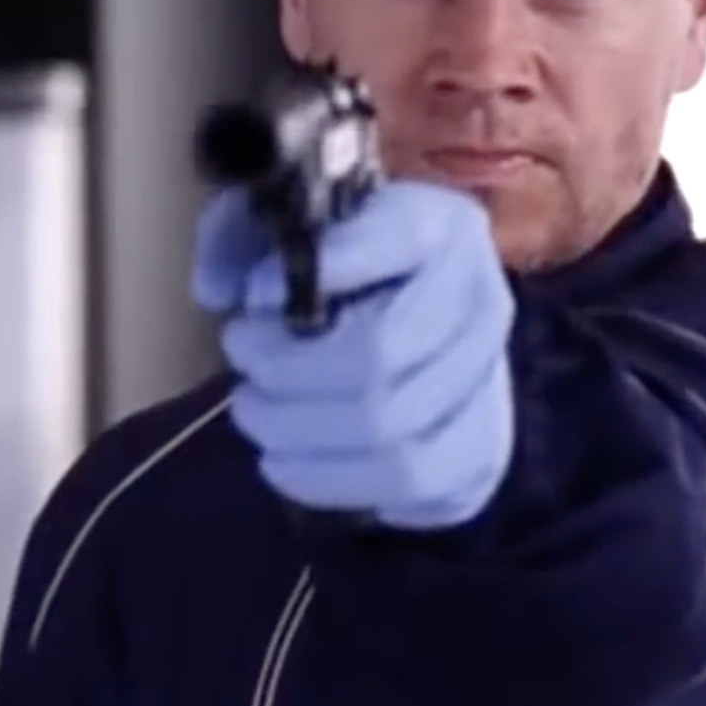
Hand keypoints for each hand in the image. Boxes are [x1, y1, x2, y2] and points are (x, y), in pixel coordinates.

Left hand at [191, 180, 515, 529]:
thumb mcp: (287, 226)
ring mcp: (487, 381)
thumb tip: (217, 290)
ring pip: (387, 427)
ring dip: (298, 427)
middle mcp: (480, 301)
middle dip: (287, 367)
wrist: (423, 328)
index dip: (323, 270)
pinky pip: (404, 479)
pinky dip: (329, 477)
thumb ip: (240, 234)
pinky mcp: (479, 448)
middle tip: (242, 361)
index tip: (254, 294)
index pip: (398, 240)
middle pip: (378, 354)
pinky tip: (283, 460)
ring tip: (254, 411)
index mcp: (443, 227)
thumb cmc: (344, 268)